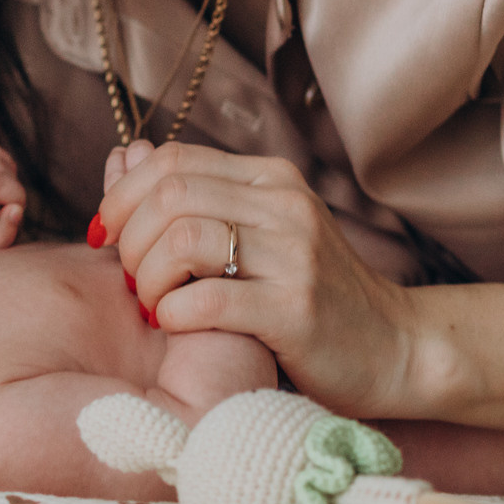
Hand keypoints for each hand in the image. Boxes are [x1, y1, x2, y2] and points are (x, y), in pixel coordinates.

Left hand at [95, 141, 419, 416]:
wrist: (396, 350)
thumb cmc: (312, 297)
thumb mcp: (259, 234)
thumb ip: (197, 198)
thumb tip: (126, 154)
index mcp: (270, 180)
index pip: (172, 161)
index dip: (123, 194)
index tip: (106, 235)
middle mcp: (284, 206)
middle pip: (169, 195)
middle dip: (129, 239)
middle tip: (131, 279)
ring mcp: (295, 256)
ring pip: (181, 240)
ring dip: (147, 278)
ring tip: (152, 304)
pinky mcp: (296, 310)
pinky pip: (206, 300)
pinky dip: (172, 314)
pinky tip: (173, 326)